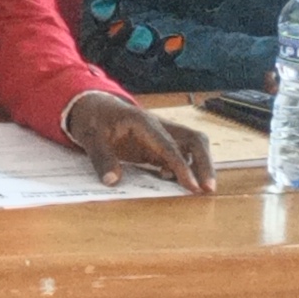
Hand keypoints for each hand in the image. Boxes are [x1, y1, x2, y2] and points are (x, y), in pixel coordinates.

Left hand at [62, 93, 211, 192]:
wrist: (91, 108)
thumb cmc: (93, 120)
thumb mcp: (90, 138)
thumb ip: (101, 158)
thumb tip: (112, 180)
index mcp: (144, 121)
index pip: (169, 145)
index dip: (181, 166)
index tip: (191, 185)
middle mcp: (159, 127)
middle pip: (193, 140)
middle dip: (205, 163)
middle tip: (208, 189)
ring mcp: (161, 136)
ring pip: (191, 148)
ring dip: (199, 166)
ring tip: (201, 190)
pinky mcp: (158, 146)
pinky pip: (178, 157)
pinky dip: (184, 170)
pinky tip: (178, 184)